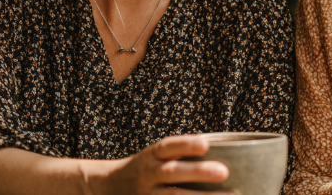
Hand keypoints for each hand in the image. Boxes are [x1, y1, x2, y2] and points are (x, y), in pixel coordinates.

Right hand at [96, 135, 232, 194]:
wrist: (107, 188)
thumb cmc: (146, 168)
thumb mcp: (155, 155)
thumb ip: (179, 153)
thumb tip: (222, 147)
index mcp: (151, 155)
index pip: (167, 146)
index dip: (186, 144)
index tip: (206, 144)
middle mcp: (147, 174)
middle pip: (172, 172)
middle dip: (197, 172)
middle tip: (224, 172)